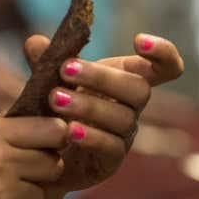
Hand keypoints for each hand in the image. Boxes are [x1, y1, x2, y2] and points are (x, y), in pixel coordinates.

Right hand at [0, 116, 68, 198]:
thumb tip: (27, 120)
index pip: (51, 129)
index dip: (54, 133)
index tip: (49, 136)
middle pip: (53, 161)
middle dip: (45, 164)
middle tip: (27, 164)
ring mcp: (1, 190)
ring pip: (42, 189)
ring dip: (31, 188)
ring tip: (3, 184)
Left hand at [23, 33, 183, 193]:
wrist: (45, 150)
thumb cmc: (56, 106)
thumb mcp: (47, 80)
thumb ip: (44, 62)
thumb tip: (35, 42)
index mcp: (123, 78)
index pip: (162, 67)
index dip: (162, 53)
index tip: (138, 40)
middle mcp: (130, 106)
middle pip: (138, 89)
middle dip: (102, 77)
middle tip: (65, 69)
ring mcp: (124, 134)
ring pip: (122, 118)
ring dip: (88, 105)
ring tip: (54, 98)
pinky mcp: (111, 159)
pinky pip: (110, 147)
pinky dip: (90, 136)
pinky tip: (68, 130)